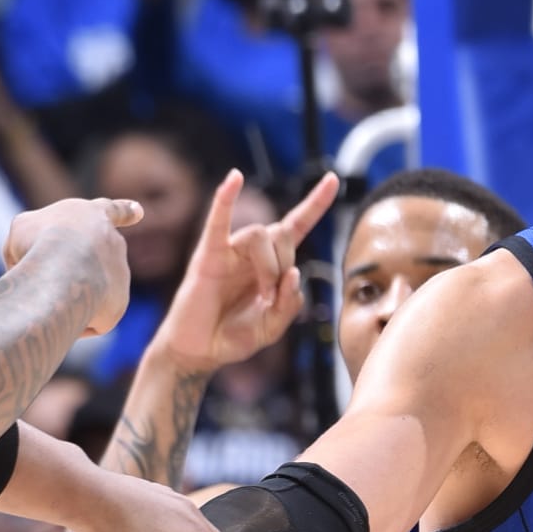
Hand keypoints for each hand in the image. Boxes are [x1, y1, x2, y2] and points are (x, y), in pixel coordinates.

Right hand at [3, 197, 141, 337]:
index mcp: (94, 216)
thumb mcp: (23, 230)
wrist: (61, 270)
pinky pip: (86, 319)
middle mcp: (114, 244)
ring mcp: (120, 274)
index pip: (111, 210)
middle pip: (93, 261)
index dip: (124, 210)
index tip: (139, 210)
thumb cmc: (38, 242)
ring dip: (64, 295)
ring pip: (85, 292)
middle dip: (75, 269)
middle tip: (51, 276)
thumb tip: (39, 270)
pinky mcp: (117, 305)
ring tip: (50, 293)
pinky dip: (68, 320)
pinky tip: (58, 314)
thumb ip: (34, 243)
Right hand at [158, 166, 339, 375]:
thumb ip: (290, 305)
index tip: (333, 179)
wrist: (199, 351)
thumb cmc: (232, 336)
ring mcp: (230, 251)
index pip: (296, 226)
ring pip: (258, 234)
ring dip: (268, 266)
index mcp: (271, 265)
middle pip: (280, 232)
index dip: (315, 204)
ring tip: (263, 296)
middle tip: (274, 297)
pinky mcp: (208, 255)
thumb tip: (294, 272)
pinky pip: (218, 221)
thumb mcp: (272, 328)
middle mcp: (251, 252)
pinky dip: (226, 198)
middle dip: (285, 262)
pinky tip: (234, 179)